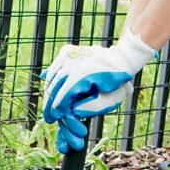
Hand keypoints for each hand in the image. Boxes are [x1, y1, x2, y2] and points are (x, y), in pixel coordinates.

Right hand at [42, 29, 156, 133]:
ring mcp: (70, 54)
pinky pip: (54, 67)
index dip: (58, 108)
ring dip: (49, 93)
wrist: (121, 59)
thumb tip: (73, 111)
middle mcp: (74, 61)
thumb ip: (92, 108)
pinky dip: (50, 79)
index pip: (64, 94)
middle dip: (50, 104)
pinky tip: (48, 91)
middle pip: (55, 86)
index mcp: (83, 73)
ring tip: (50, 108)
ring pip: (53, 77)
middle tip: (50, 118)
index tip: (55, 118)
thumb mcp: (110, 100)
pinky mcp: (68, 51)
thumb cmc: (117, 83)